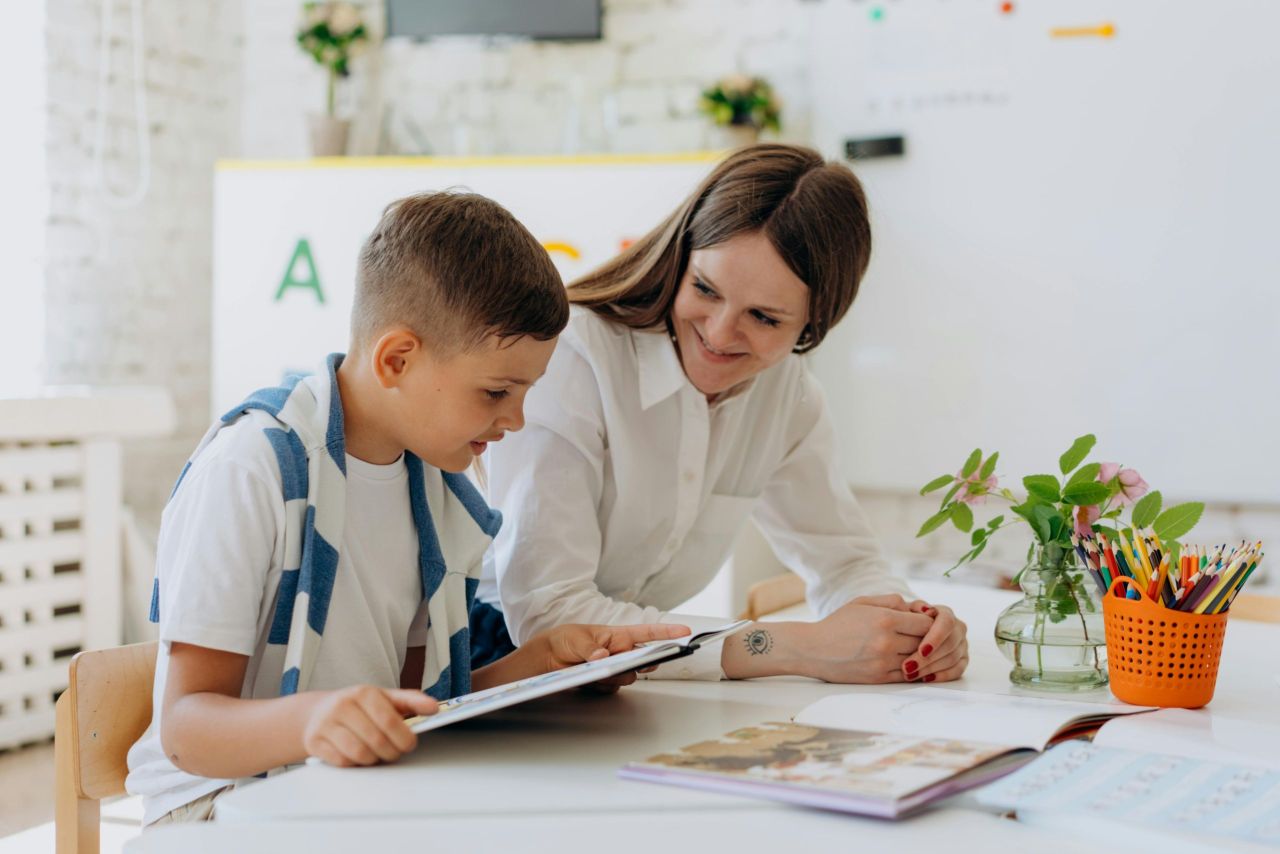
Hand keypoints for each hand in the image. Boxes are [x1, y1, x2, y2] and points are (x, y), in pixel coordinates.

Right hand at [302, 685, 437, 766]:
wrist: (317, 712)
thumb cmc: (359, 707)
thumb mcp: (385, 698)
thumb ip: (411, 702)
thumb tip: (434, 708)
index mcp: (364, 693)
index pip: (389, 720)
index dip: (404, 737)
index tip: (410, 744)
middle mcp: (343, 705)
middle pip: (377, 740)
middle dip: (391, 752)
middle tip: (394, 752)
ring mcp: (326, 724)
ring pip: (360, 754)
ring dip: (374, 759)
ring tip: (377, 753)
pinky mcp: (315, 742)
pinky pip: (343, 762)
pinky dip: (356, 764)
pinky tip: (358, 755)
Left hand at [526, 623, 691, 693]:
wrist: (547, 659)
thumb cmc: (565, 640)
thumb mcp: (577, 639)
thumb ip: (590, 649)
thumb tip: (602, 657)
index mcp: (618, 636)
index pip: (647, 633)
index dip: (667, 632)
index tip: (685, 632)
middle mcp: (620, 652)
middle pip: (643, 659)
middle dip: (645, 662)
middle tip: (642, 663)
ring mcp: (614, 668)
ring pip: (629, 676)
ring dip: (618, 676)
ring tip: (599, 670)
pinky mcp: (605, 682)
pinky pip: (613, 688)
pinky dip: (603, 685)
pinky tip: (589, 679)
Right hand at [800, 599, 935, 683]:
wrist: (813, 649)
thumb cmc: (838, 623)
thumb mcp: (862, 602)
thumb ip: (891, 601)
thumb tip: (917, 609)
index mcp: (885, 619)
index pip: (925, 624)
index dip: (927, 624)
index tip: (922, 624)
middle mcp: (886, 642)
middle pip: (924, 643)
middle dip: (925, 640)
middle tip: (922, 638)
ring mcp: (883, 662)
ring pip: (918, 661)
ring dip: (918, 657)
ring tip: (913, 650)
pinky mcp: (878, 678)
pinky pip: (906, 676)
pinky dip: (910, 670)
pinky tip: (904, 662)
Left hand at [900, 603, 968, 683]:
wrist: (907, 630)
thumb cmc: (904, 620)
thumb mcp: (904, 610)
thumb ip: (914, 608)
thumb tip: (925, 610)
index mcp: (945, 613)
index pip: (947, 623)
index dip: (936, 638)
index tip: (921, 651)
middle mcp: (958, 628)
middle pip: (950, 644)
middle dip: (928, 658)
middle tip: (908, 667)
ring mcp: (962, 644)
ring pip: (952, 659)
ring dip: (930, 669)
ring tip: (910, 674)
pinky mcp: (962, 659)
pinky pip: (957, 670)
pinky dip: (941, 676)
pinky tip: (925, 678)